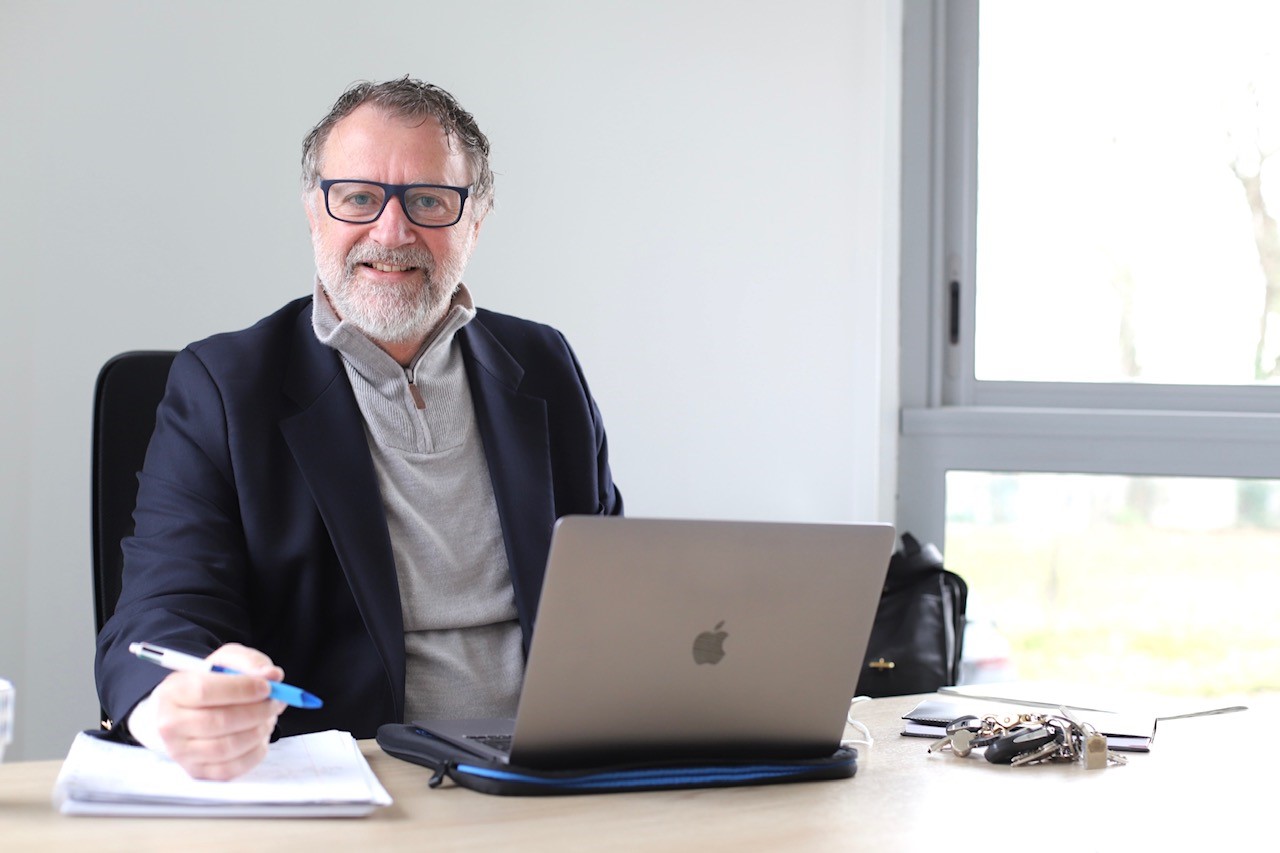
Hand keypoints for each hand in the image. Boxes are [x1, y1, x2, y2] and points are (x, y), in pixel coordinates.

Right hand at [147, 643, 286, 779]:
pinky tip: (260, 736)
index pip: (205, 691)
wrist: (191, 711)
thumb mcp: (227, 661)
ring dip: (258, 731)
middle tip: (276, 702)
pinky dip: (255, 752)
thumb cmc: (211, 684)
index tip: (267, 687)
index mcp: (173, 691)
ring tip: (268, 718)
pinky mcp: (196, 771)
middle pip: (218, 721)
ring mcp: (181, 752)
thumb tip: (272, 675)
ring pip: (226, 747)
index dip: (242, 689)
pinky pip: (231, 769)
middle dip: (257, 711)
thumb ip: (250, 662)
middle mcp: (170, 725)